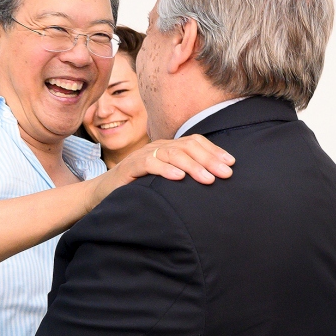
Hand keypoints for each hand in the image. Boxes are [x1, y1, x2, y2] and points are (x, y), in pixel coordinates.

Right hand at [87, 134, 233, 210]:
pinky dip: (165, 169)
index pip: (194, 142)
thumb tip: (213, 180)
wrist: (104, 193)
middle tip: (225, 174)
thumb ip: (183, 175)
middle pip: (187, 146)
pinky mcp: (130, 166)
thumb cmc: (138, 187)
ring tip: (208, 179)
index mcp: (168, 147)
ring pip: (172, 153)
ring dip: (192, 166)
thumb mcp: (164, 179)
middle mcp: (158, 147)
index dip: (214, 151)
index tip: (231, 164)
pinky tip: (178, 178)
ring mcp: (143, 154)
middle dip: (209, 159)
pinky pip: (149, 163)